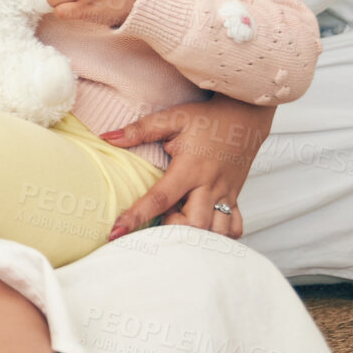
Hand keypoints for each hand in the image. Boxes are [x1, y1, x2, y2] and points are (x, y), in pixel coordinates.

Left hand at [104, 94, 274, 239]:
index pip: (160, 198)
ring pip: (217, 232)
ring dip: (197, 237)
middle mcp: (210, 186)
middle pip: (194, 224)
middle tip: (159, 222)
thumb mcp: (172, 118)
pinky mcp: (235, 198)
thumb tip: (107, 138)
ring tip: (180, 226)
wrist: (245, 116)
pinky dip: (220, 235)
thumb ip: (140, 130)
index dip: (137, 217)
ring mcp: (226, 195)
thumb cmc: (207, 119)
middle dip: (173, 231)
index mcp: (190, 169)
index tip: (117, 233)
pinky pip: (235, 228)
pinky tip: (204, 229)